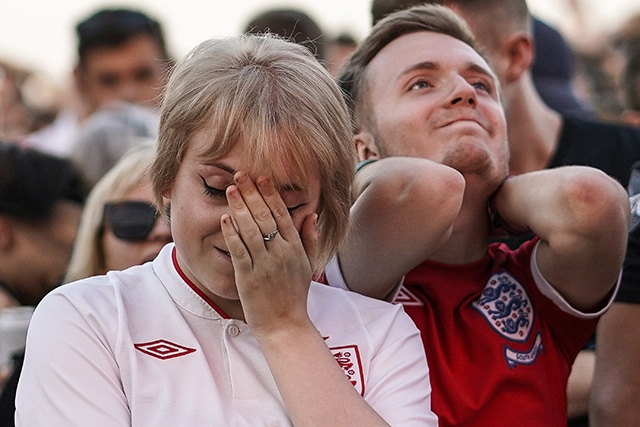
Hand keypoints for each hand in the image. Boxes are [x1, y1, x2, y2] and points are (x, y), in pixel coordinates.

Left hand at [221, 172, 317, 334]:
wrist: (285, 325)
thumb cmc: (294, 295)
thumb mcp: (307, 265)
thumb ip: (309, 238)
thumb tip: (311, 214)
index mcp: (295, 247)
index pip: (282, 214)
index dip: (270, 194)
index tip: (262, 176)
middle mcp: (281, 252)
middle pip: (265, 216)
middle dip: (251, 194)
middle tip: (241, 175)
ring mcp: (264, 264)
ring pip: (251, 230)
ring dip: (239, 207)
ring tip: (231, 189)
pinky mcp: (248, 277)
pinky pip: (239, 251)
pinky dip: (232, 233)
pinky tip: (225, 218)